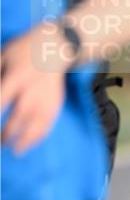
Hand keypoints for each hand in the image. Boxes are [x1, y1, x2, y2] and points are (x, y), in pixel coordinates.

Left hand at [1, 22, 67, 152]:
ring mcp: (46, 99)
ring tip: (14, 151)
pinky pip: (47, 125)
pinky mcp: (55, 104)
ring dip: (23, 141)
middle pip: (17, 117)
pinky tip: (29, 144)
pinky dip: (38, 137)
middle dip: (6, 134)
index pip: (1, 101)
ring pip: (35, 125)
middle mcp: (32, 91)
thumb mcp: (3, 56)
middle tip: (0, 143)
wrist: (55, 48)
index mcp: (17, 77)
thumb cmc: (24, 51)